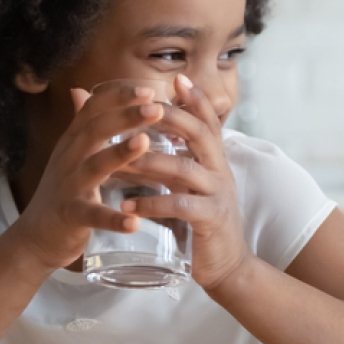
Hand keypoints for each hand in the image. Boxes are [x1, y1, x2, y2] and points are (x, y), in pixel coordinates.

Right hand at [10, 83, 160, 270]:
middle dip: (125, 116)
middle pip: (95, 130)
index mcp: (73, 142)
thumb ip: (80, 124)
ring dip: (119, 153)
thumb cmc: (62, 191)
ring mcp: (69, 187)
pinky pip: (93, 216)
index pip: (93, 109)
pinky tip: (134, 221)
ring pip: (94, 166)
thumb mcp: (69, 154)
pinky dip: (113, 219)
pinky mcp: (71, 216)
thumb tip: (81, 90)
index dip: (118, 97)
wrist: (34, 237)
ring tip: (144, 142)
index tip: (149, 88)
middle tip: (156, 107)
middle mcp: (69, 159)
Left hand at [116, 74, 249, 291]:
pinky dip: (151, 204)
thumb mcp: (186, 185)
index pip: (208, 121)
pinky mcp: (210, 220)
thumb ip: (167, 160)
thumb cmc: (198, 222)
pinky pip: (180, 206)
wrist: (225, 265)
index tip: (175, 78)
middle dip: (170, 118)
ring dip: (148, 162)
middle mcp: (219, 171)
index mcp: (214, 160)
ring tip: (118, 161)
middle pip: (200, 134)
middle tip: (140, 109)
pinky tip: (127, 206)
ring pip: (184, 168)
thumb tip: (135, 136)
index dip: (194, 99)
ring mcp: (217, 195)